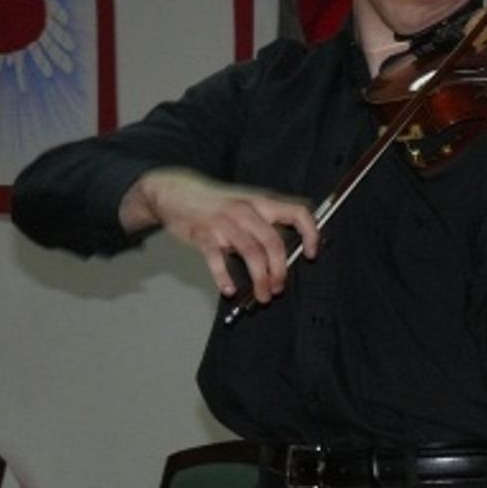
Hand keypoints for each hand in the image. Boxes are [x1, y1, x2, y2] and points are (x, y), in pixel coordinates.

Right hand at [122, 168, 319, 300]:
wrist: (175, 191)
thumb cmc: (215, 203)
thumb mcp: (246, 203)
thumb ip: (266, 223)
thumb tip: (286, 254)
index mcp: (262, 202)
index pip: (298, 213)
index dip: (311, 233)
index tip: (311, 254)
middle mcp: (246, 211)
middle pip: (274, 244)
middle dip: (280, 271)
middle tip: (278, 288)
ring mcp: (225, 222)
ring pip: (252, 254)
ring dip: (260, 279)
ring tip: (262, 295)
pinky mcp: (203, 234)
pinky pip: (217, 260)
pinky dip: (224, 278)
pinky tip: (229, 290)